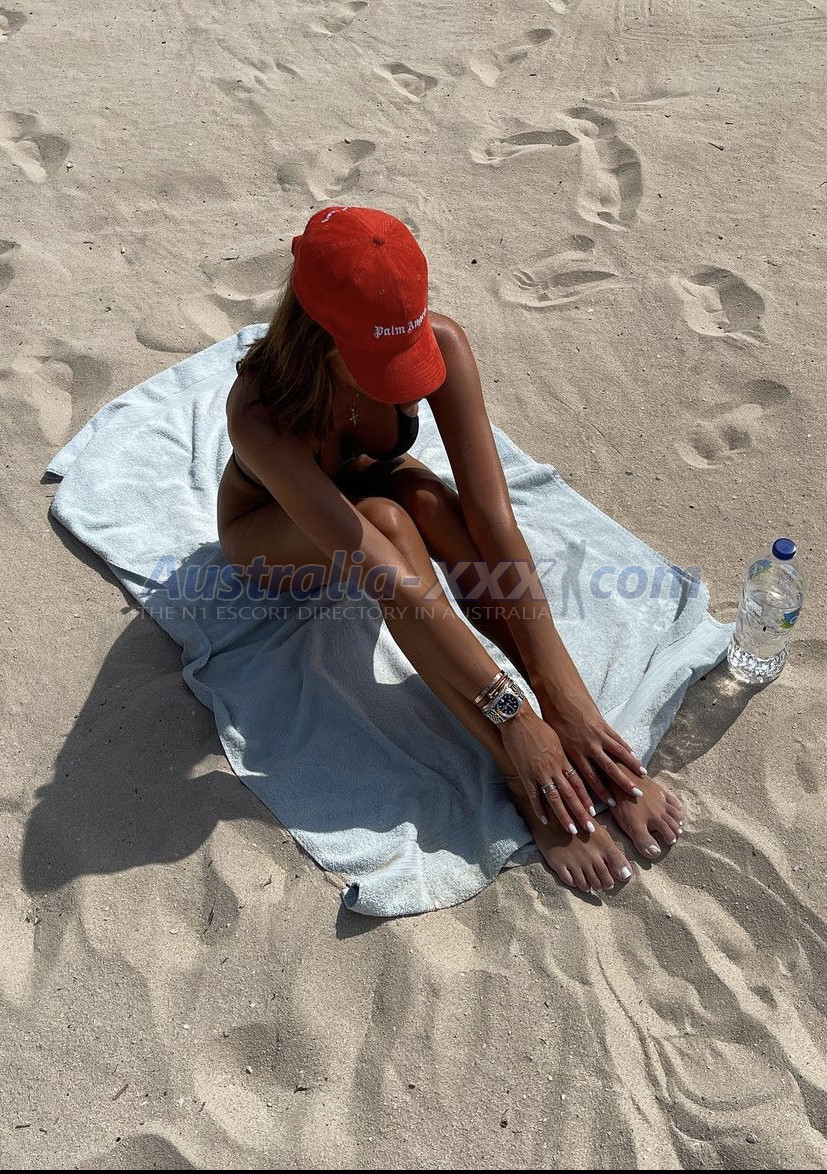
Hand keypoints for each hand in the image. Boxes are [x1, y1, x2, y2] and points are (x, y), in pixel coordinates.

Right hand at [499, 706, 596, 834]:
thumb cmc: (538, 726)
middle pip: (571, 794)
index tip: (594, 812)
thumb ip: (563, 755)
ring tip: (572, 830)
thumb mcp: (556, 739)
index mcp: (564, 759)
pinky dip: (539, 809)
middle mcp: (555, 768)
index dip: (587, 798)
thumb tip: (569, 764)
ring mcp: (540, 772)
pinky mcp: (525, 773)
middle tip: (590, 828)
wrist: (519, 719)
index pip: (578, 782)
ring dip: (564, 815)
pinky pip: (533, 795)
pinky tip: (545, 821)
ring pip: (555, 798)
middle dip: (581, 812)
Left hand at [540, 689, 645, 806]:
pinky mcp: (603, 724)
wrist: (558, 694)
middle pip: (609, 769)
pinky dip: (627, 749)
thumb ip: (564, 755)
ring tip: (642, 777)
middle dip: (622, 784)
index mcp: (574, 753)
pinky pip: (618, 740)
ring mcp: (598, 735)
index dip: (600, 792)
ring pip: (618, 754)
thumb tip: (567, 770)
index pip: (589, 778)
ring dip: (631, 767)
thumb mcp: (555, 740)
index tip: (609, 804)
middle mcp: (588, 746)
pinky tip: (635, 757)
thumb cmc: (551, 717)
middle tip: (635, 796)